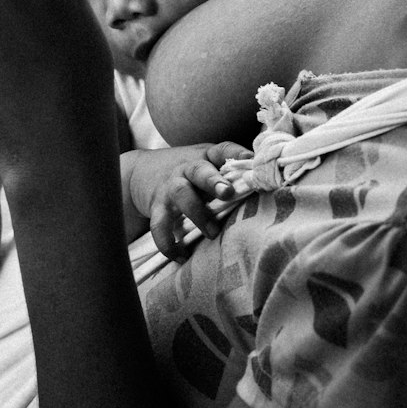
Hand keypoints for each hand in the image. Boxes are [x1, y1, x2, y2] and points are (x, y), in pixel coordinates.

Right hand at [127, 143, 250, 261]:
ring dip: (197, 213)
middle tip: (228, 193)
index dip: (236, 153)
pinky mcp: (156, 207)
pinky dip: (169, 244)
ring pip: (181, 196)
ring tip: (213, 233)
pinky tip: (182, 257)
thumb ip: (230, 171)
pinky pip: (159, 226)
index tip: (250, 160)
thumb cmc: (188, 171)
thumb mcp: (206, 163)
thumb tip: (266, 182)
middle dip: (213, 181)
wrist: (140, 172)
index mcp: (204, 157)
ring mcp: (170, 187)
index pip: (222, 150)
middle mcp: (186, 169)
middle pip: (200, 171)